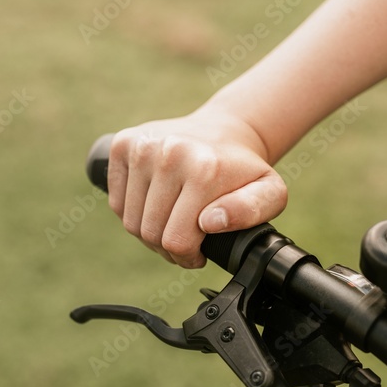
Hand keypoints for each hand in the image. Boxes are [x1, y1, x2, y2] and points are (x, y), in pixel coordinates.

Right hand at [107, 111, 287, 267]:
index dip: (187, 256)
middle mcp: (168, 152)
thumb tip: (210, 221)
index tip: (199, 251)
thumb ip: (251, 211)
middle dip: (167, 247)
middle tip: (185, 239)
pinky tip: (155, 203)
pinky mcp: (122, 144)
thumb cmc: (244, 169)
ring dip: (149, 231)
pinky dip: (133, 211)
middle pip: (150, 233)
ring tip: (171, 222)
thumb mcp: (270, 193)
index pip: (176, 240)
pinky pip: (117, 202)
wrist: (225, 130)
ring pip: (130, 221)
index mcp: (203, 169)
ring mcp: (141, 146)